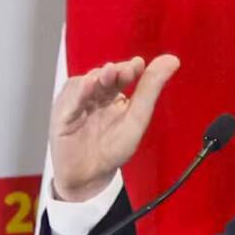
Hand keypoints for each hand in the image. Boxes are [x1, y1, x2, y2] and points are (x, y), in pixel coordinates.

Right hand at [48, 55, 179, 201]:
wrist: (90, 175)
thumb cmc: (113, 148)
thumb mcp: (138, 117)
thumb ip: (151, 88)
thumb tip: (172, 60)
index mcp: (113, 95)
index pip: (121, 75)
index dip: (128, 68)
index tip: (138, 64)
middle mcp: (95, 95)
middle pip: (103, 77)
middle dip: (113, 72)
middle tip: (125, 70)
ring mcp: (77, 103)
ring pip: (84, 83)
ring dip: (96, 78)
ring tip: (108, 74)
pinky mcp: (62, 113)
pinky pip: (69, 100)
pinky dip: (79, 92)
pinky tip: (89, 85)